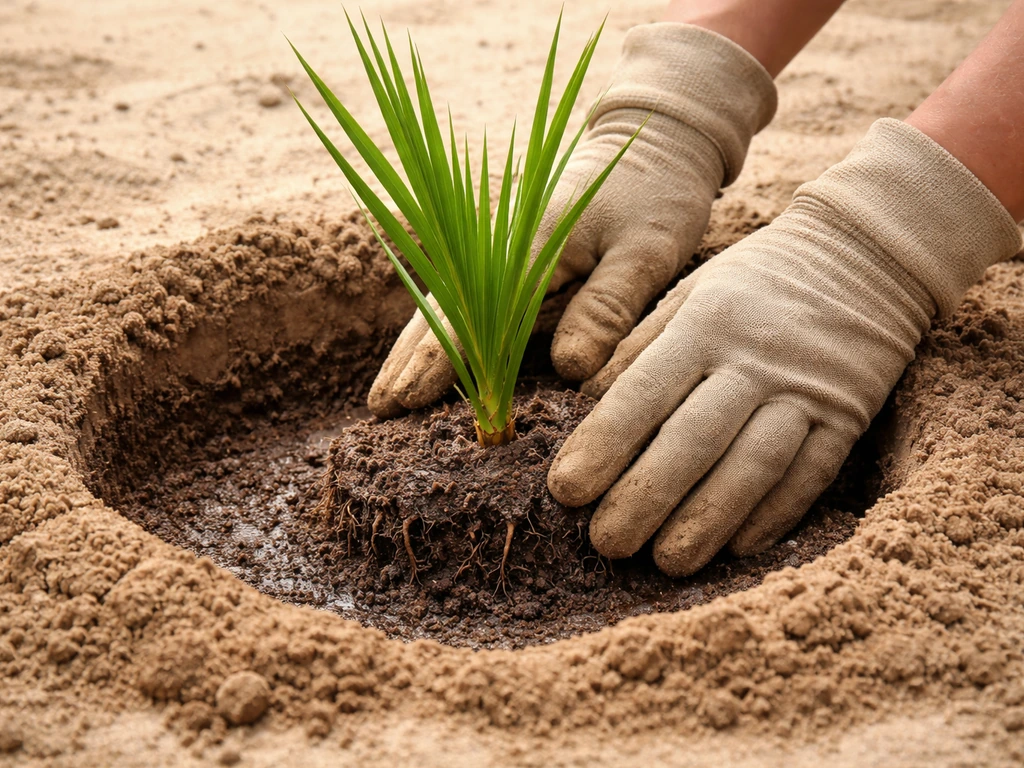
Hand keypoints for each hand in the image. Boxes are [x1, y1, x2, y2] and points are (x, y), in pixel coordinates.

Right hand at [367, 23, 775, 415]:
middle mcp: (503, 248)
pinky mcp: (515, 257)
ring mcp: (504, 250)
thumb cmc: (657, 196)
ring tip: (387, 395)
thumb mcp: (645, 253)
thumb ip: (606, 308)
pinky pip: (470, 301)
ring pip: (448, 305)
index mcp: (529, 247)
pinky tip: (426, 360)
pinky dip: (444, 332)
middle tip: (378, 409)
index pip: (472, 314)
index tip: (408, 399)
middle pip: (443, 309)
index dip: (439, 360)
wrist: (652, 141)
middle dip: (409, 360)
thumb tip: (568, 370)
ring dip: (415, 349)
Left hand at [548, 119, 1021, 576]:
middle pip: (695, 439)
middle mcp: (755, 359)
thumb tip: (586, 407)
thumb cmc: (754, 280)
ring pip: (754, 465)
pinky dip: (774, 514)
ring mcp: (807, 391)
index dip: (604, 445)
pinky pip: (811, 474)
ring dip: (708, 520)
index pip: (645, 392)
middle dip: (646, 496)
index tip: (566, 491)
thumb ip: (638, 347)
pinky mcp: (848, 416)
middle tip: (605, 543)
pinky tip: (737, 548)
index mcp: (704, 323)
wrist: (866, 253)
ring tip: (665, 562)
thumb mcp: (689, 291)